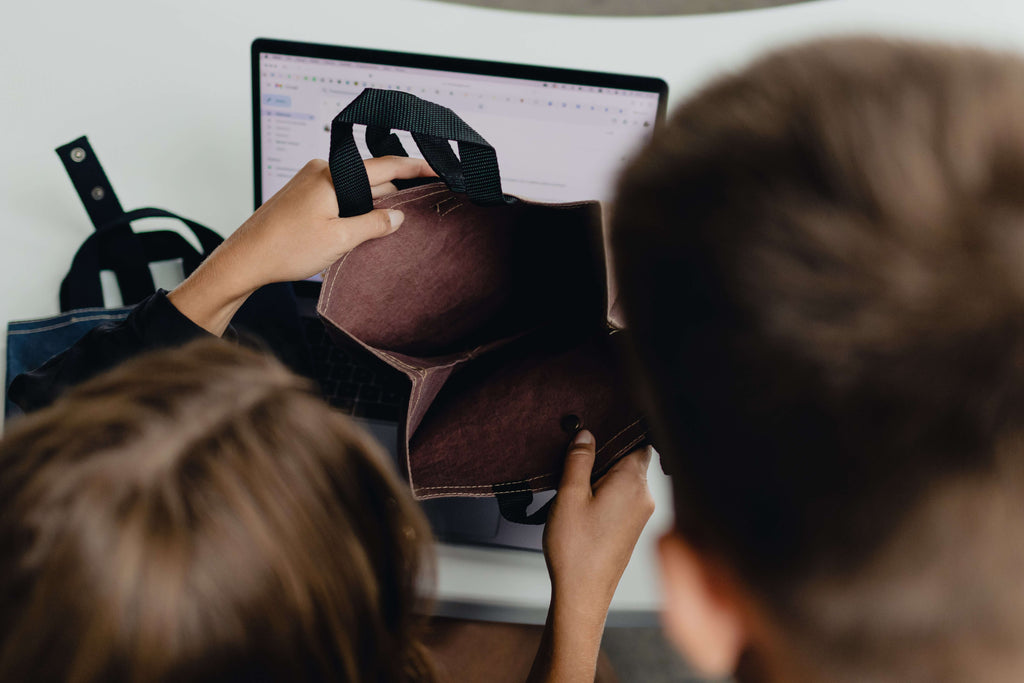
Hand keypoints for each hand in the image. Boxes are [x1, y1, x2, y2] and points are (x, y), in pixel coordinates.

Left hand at [169, 156, 435, 334]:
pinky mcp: (302, 196)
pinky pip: (338, 196)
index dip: (416, 168)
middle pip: (370, 177)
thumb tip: (398, 216)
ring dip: (370, 205)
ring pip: (354, 189)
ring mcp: (309, 182)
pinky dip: (352, 209)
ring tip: (386, 229)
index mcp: (333, 176)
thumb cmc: (285, 249)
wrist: (244, 259)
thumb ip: (374, 224)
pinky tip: (358, 230)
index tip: (438, 170)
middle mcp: (321, 171)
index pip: (385, 166)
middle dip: (393, 194)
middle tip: (418, 210)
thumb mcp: (340, 239)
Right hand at [528, 431, 653, 682]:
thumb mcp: (569, 496)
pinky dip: (606, 492)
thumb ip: (579, 460)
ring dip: (604, 475)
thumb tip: (586, 434)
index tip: (599, 423)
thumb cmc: (576, 551)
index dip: (619, 430)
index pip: (638, 441)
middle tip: (578, 454)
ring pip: (626, 479)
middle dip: (606, 453)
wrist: (584, 594)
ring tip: (576, 482)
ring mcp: (640, 514)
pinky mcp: (632, 528)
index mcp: (632, 483)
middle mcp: (644, 496)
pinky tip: (584, 502)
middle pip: (632, 458)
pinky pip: (623, 497)